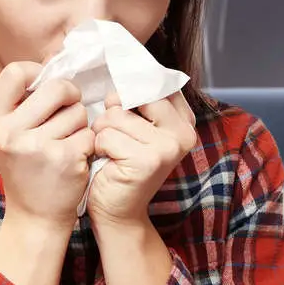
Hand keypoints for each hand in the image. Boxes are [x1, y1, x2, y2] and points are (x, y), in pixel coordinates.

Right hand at [0, 62, 93, 233]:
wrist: (35, 217)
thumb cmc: (27, 169)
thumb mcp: (10, 134)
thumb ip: (23, 103)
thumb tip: (53, 63)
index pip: (15, 72)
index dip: (38, 72)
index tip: (47, 85)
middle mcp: (11, 131)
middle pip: (57, 87)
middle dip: (71, 96)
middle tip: (70, 110)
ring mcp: (37, 146)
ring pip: (78, 111)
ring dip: (81, 124)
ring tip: (67, 142)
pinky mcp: (64, 158)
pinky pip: (89, 133)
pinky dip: (88, 144)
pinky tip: (76, 158)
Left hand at [86, 90, 197, 227]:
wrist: (119, 212)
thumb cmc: (121, 166)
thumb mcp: (136, 129)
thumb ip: (139, 101)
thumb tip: (126, 72)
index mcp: (185, 121)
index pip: (155, 83)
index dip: (132, 89)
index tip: (125, 107)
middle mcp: (183, 133)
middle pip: (132, 96)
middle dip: (114, 113)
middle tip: (117, 137)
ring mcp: (168, 147)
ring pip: (115, 116)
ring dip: (102, 133)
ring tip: (110, 152)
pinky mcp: (148, 160)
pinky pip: (106, 136)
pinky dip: (98, 148)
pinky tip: (107, 163)